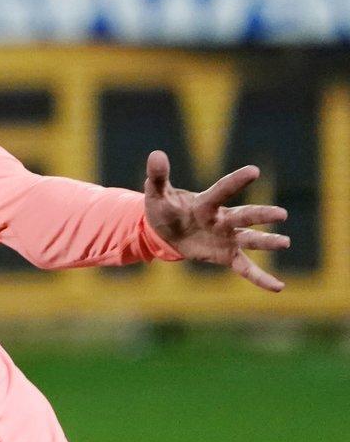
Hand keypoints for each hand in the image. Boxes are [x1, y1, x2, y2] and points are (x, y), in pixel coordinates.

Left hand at [143, 150, 289, 291]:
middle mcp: (222, 219)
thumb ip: (158, 176)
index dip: (236, 181)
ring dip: (266, 242)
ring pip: (249, 239)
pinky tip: (278, 286)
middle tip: (281, 214)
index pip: (222, 190)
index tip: (254, 171)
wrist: (164, 231)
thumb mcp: (157, 194)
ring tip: (285, 242)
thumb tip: (156, 154)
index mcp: (205, 203)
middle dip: (261, 215)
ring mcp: (227, 238)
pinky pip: (245, 268)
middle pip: (243, 215)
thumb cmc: (165, 208)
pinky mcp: (225, 255)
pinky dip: (260, 278)